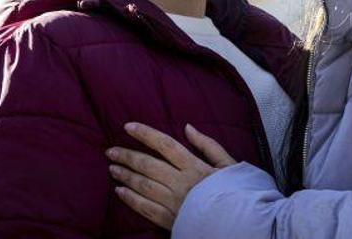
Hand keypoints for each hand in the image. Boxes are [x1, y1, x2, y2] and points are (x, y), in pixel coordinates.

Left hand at [106, 122, 236, 229]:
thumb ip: (208, 145)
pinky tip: (120, 192)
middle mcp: (180, 183)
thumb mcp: (228, 164)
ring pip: (143, 186)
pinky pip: (145, 208)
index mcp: (194, 166)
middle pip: (148, 165)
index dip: (145, 134)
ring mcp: (173, 202)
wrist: (240, 224)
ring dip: (125, 176)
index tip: (127, 126)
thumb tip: (188, 127)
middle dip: (127, 156)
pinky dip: (130, 199)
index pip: (164, 145)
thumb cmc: (236, 192)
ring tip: (113, 168)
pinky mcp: (170, 220)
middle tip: (111, 151)